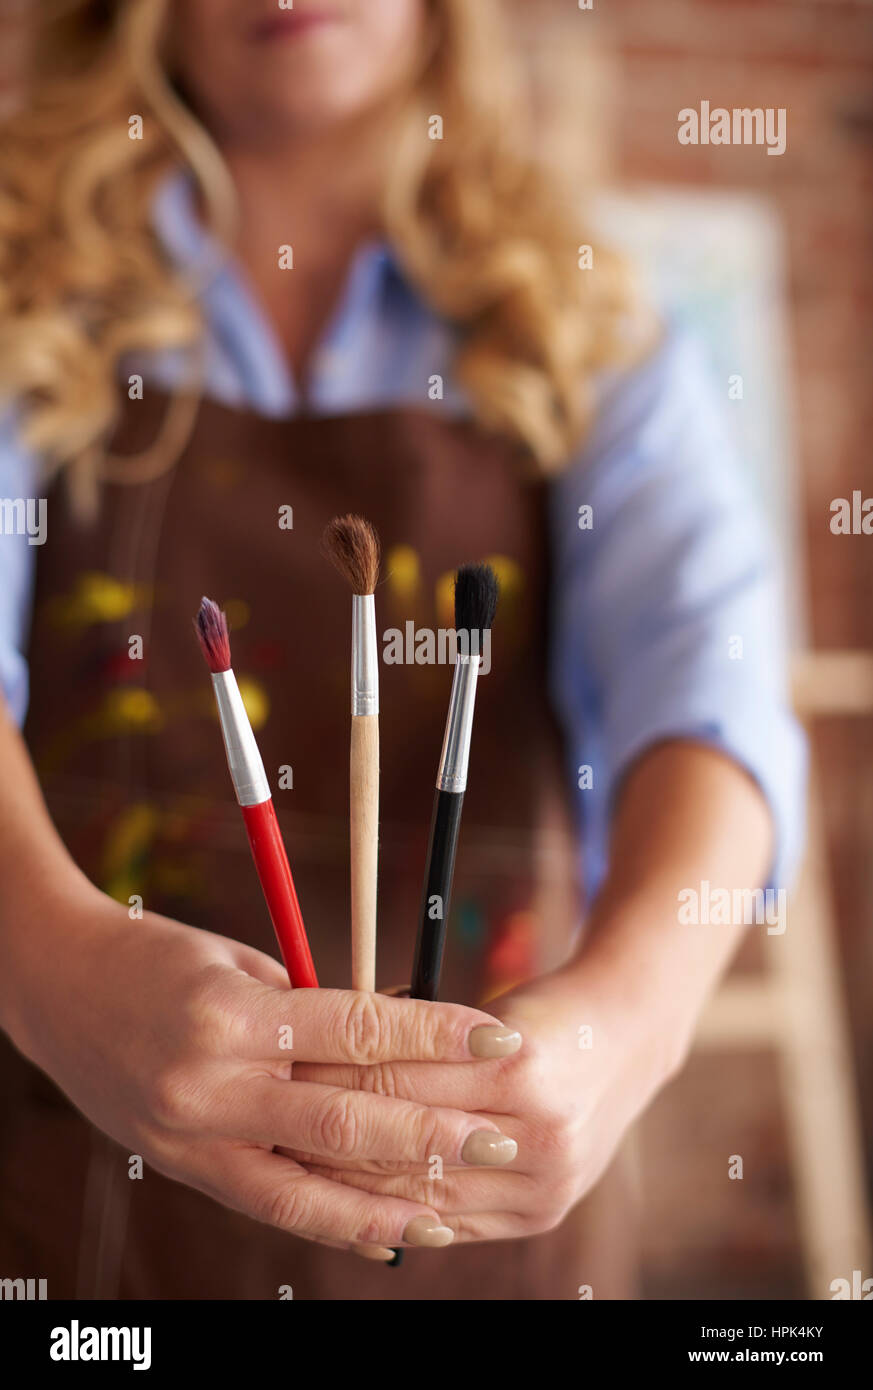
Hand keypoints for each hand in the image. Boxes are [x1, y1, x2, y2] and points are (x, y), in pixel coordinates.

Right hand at [4, 885, 522, 1258]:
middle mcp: (212, 1084)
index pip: (354, 1027)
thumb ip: (311, 1009)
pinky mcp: (183, 1165)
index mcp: (232, 1013)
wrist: (60, 988)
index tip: (497, 1035)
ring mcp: (193, 1136)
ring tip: (452, 1207)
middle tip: (500, 1136)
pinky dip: (331, 1220)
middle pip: (343, 1118)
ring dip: (387, 1201)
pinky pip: (268, 1204)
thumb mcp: (242, 963)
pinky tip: (382, 1230)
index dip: (434, 1033)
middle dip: (429, 1132)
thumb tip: (396, 1034)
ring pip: (307, 1184)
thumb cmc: (160, 958)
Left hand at [288, 962, 684, 1244]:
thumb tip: (320, 1039)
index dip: (334, 1070)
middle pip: (406, 1141)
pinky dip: (395, 1211)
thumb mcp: (484, 1010)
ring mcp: (547, 1182)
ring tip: (297, 1159)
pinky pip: (448, 1223)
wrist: (625, 1043)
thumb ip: (414, 1035)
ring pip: (421, 1192)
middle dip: (332, 1130)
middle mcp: (540, 1130)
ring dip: (352, 1181)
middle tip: (275, 1114)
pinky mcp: (542, 1213)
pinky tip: (349, 1197)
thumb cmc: (539, 1012)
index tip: (284, 1062)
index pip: (401, 1076)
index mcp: (521, 1064)